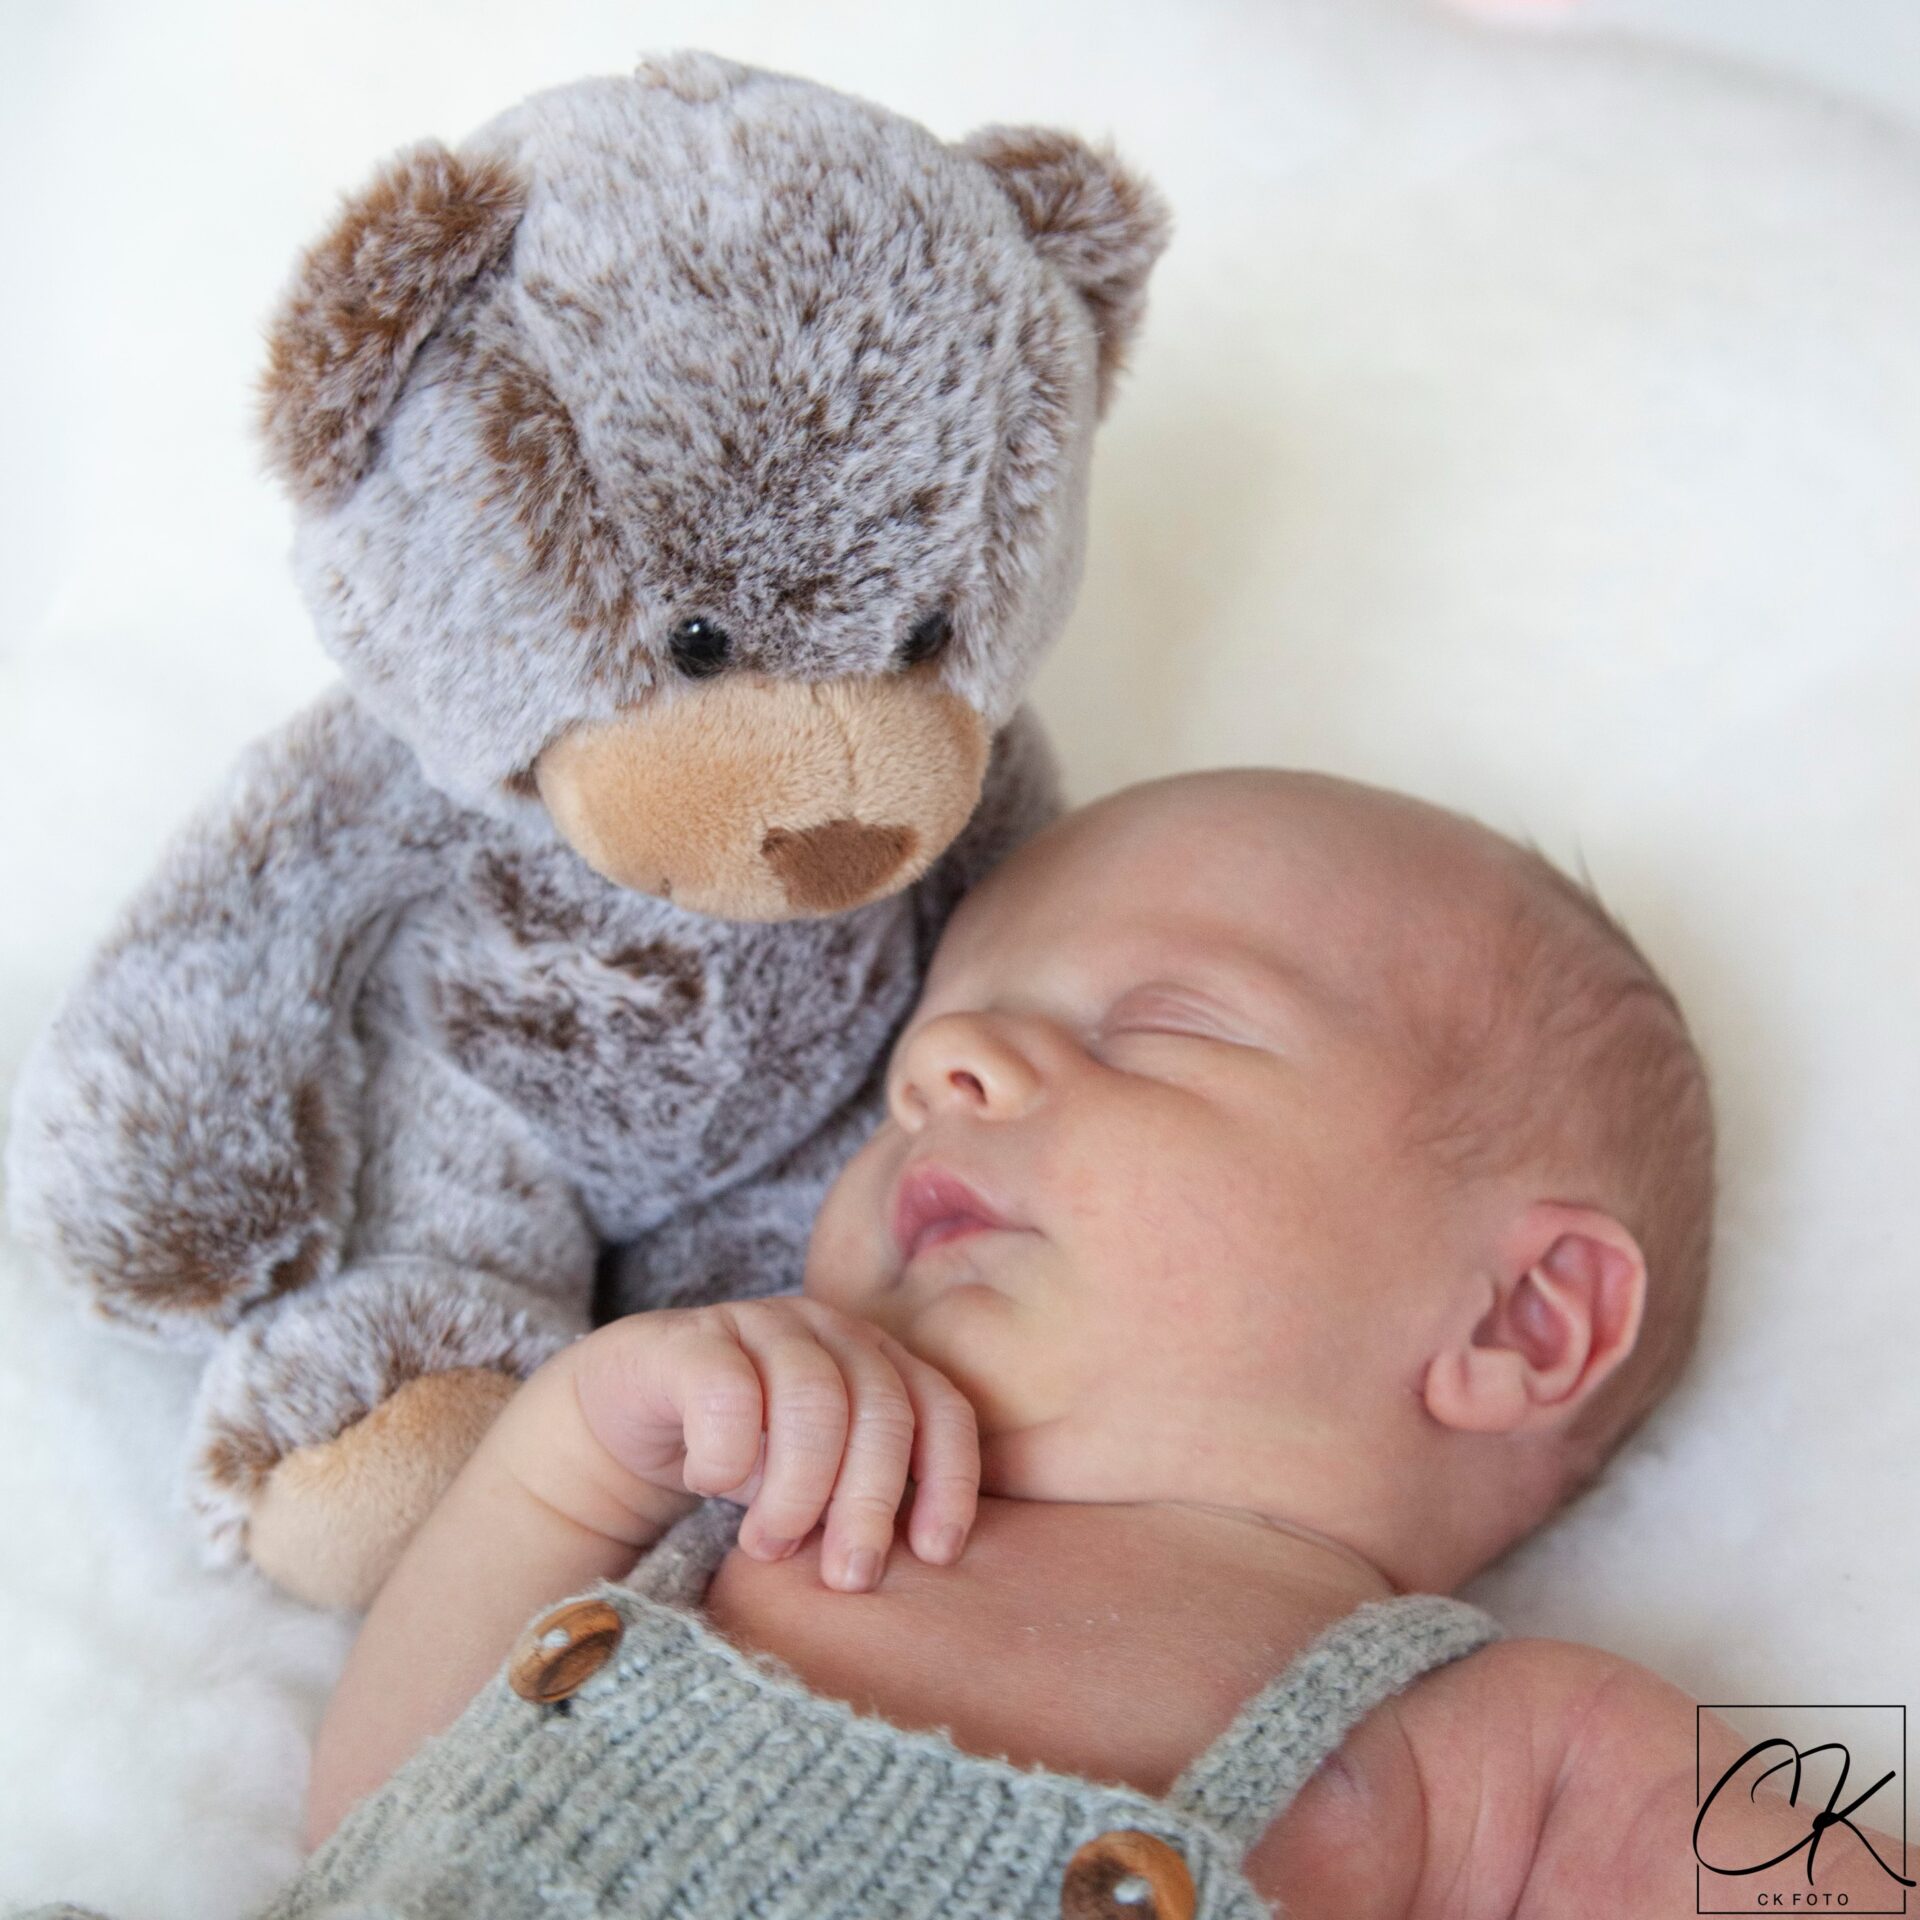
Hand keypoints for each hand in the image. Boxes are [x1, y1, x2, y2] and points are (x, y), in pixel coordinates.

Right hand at [558, 1297, 980, 1591]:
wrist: (625, 1417)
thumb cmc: (741, 1457)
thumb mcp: (814, 1484)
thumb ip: (862, 1503)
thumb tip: (917, 1566)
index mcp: (877, 1361)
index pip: (941, 1408)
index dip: (949, 1479)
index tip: (935, 1553)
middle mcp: (829, 1332)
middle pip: (881, 1408)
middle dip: (868, 1503)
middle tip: (844, 1576)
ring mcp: (761, 1324)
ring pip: (812, 1398)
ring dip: (798, 1489)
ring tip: (768, 1545)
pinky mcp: (690, 1340)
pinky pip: (727, 1391)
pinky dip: (727, 1454)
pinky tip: (709, 1485)